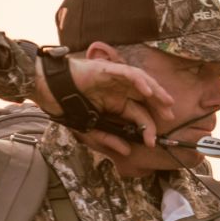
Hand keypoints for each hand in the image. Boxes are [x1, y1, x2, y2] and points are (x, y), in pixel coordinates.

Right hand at [31, 55, 173, 154]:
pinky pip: (128, 73)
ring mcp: (115, 79)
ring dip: (156, 92)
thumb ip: (110, 138)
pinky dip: (139, 81)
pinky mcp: (108, 69)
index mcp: (117, 104)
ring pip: (142, 82)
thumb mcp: (91, 128)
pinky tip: (148, 91)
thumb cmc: (68, 106)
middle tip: (170, 117)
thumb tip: (128, 151)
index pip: (138, 115)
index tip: (151, 142)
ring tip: (167, 103)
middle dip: (160, 106)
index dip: (147, 128)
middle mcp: (119, 91)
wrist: (48, 90)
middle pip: (146, 97)